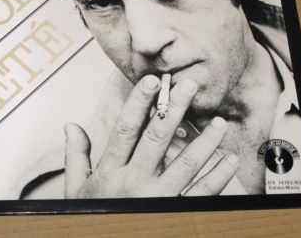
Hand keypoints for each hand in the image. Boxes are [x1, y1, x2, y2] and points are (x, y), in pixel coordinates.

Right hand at [64, 75, 238, 197]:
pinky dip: (219, 176)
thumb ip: (76, 155)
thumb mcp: (76, 189)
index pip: (126, 129)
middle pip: (157, 138)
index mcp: (111, 172)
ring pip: (185, 165)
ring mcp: (158, 199)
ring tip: (218, 121)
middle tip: (188, 85)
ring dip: (204, 141)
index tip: (152, 81)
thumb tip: (71, 126)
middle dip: (173, 109)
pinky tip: (229, 159)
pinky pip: (202, 194)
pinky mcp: (176, 214)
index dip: (139, 103)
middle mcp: (135, 183)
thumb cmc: (95, 220)